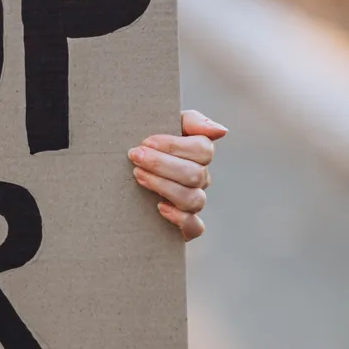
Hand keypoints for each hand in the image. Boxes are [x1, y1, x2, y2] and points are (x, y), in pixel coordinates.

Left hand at [129, 109, 226, 241]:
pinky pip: (194, 227)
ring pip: (193, 199)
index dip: (174, 146)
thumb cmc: (148, 146)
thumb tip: (222, 131)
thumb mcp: (166, 125)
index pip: (203, 149)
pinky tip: (160, 207)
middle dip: (162, 164)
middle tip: (135, 157)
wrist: (125, 173)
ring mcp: (194, 202)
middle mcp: (201, 179)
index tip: (146, 142)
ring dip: (164, 186)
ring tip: (138, 176)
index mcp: (199, 155)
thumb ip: (192, 121)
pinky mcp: (186, 226)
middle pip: (195, 174)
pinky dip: (179, 218)